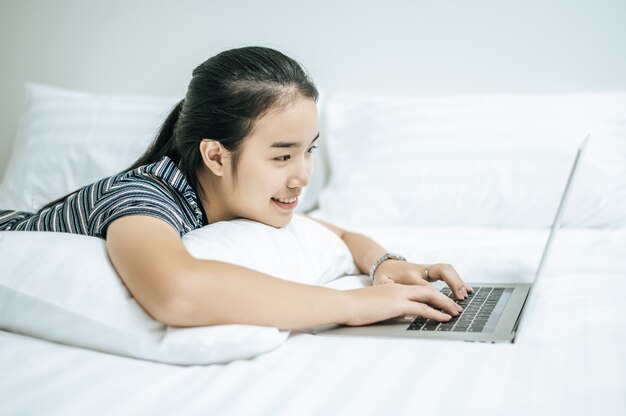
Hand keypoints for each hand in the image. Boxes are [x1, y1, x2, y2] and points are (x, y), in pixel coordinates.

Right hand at [343, 283, 463, 325]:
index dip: (431, 295)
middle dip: (443, 298)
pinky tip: (444, 318)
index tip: (441, 302)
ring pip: (429, 297)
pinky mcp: (398, 305)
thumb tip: (387, 309)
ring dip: (445, 305)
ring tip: (456, 312)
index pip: (417, 289)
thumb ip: (382, 303)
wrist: (344, 303)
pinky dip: (436, 313)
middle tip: (456, 306)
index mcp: (392, 287)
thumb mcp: (371, 302)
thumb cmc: (353, 305)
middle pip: (428, 290)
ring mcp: (399, 295)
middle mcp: (398, 288)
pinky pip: (422, 308)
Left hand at [373, 260, 473, 299]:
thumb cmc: (383, 277)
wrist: (385, 265)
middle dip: (453, 284)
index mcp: (408, 275)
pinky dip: (458, 280)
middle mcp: (420, 270)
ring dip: (458, 281)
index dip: (436, 297)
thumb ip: (385, 287)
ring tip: (465, 295)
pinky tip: (467, 289)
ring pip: (446, 269)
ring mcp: (426, 269)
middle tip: (460, 298)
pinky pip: (447, 272)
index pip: (426, 286)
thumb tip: (388, 287)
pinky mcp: (430, 270)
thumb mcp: (380, 283)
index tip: (445, 309)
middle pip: (441, 272)